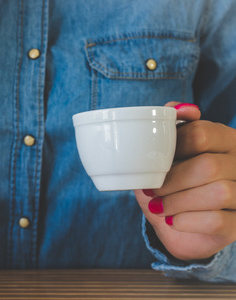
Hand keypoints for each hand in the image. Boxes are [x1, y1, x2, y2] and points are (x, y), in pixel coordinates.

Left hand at [135, 101, 235, 261]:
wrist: (178, 222)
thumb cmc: (172, 182)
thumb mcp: (166, 154)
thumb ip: (170, 127)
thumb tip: (178, 108)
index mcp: (225, 140)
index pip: (201, 134)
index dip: (174, 148)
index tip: (155, 162)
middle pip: (208, 166)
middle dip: (172, 181)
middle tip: (152, 190)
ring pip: (219, 193)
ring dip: (178, 202)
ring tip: (159, 206)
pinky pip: (218, 220)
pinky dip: (187, 221)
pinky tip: (172, 220)